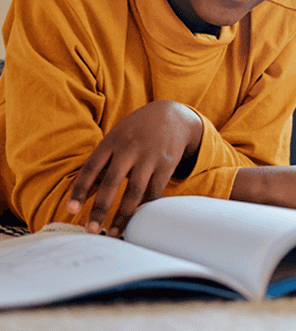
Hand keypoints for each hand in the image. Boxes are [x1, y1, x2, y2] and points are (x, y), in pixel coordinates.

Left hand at [67, 100, 203, 235]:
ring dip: (123, 215)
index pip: (91, 168)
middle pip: (111, 182)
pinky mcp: (166, 165)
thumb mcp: (115, 140)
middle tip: (91, 230)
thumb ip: (100, 165)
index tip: (71, 210)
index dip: (80, 190)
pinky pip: (154, 191)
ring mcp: (149, 157)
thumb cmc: (135, 132)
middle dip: (100, 208)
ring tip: (113, 233)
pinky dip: (144, 207)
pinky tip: (136, 220)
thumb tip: (82, 195)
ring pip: (134, 191)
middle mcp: (129, 149)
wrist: (172, 116)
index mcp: (111, 142)